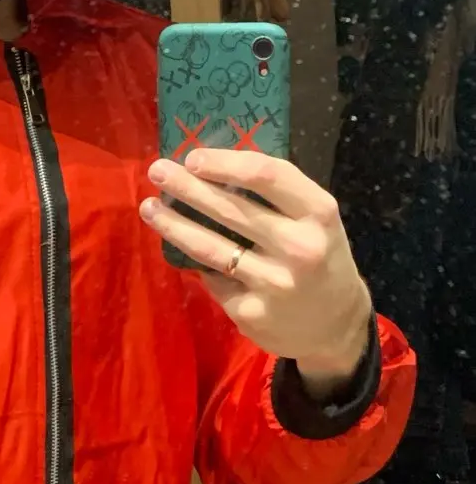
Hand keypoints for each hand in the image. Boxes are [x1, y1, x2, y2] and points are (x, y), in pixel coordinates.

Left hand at [140, 149, 372, 397]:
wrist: (336, 326)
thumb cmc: (320, 259)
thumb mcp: (315, 222)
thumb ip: (277, 198)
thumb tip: (213, 170)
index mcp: (318, 214)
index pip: (268, 176)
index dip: (226, 163)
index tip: (193, 157)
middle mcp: (299, 248)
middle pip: (231, 210)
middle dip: (188, 188)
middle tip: (157, 171)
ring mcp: (273, 283)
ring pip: (210, 248)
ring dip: (173, 225)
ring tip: (148, 207)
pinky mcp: (251, 312)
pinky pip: (213, 279)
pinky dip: (199, 263)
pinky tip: (184, 251)